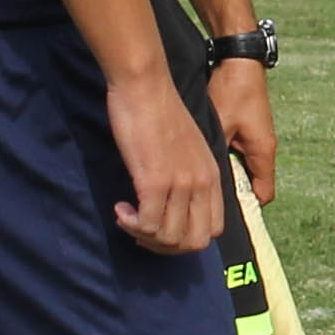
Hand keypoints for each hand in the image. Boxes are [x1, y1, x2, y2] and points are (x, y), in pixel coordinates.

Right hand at [104, 65, 224, 256]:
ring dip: (143, 235)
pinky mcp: (155, 181)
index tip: (162, 228)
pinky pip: (147, 223)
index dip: (186, 239)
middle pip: (194, 242)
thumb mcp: (188, 148)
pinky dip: (130, 224)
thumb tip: (176, 203)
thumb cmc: (159, 112)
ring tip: (127, 217)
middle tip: (142, 231)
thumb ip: (189, 174)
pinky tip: (120, 208)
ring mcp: (180, 184)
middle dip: (166, 246)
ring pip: (169, 237)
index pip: (214, 229)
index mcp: (212, 176)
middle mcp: (201, 184)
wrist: (145, 87)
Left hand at [207, 56, 278, 204]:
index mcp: (263, 152)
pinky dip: (225, 161)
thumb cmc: (231, 91)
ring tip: (202, 181)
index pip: (262, 195)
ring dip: (227, 176)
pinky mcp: (249, 129)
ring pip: (245, 170)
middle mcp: (265, 148)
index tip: (219, 213)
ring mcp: (258, 139)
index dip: (244, 208)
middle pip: (253, 185)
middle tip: (204, 200)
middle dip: (232, 194)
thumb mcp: (219, 126)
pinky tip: (204, 158)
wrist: (238, 59)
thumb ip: (217, 154)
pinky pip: (239, 155)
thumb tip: (205, 183)